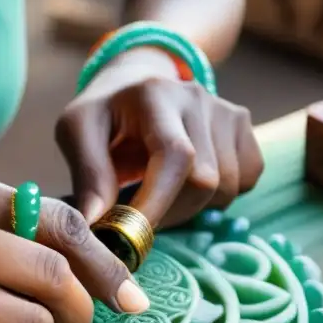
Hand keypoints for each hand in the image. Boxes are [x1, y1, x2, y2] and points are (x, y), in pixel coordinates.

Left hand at [56, 50, 263, 227]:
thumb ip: (88, 174)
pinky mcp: (243, 125)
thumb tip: (95, 222)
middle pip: (204, 180)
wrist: (133, 86)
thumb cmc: (103, 115)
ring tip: (159, 196)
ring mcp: (225, 109)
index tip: (134, 237)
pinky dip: (219, 196)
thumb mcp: (76, 132)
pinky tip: (188, 183)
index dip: (159, 202)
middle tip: (138, 219)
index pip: (174, 155)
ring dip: (191, 208)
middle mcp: (196, 97)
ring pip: (226, 187)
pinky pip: (246, 179)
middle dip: (170, 213)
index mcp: (153, 94)